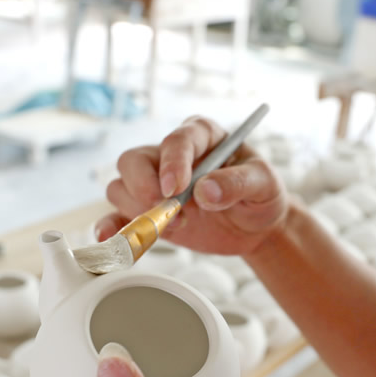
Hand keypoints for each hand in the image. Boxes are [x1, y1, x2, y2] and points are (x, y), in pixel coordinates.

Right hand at [97, 115, 290, 256]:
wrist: (255, 225)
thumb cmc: (260, 195)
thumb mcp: (263, 184)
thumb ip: (238, 183)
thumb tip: (205, 191)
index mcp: (200, 136)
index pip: (176, 141)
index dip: (172, 163)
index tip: (175, 189)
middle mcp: (170, 156)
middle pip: (134, 161)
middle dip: (145, 189)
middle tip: (171, 212)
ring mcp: (154, 183)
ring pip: (120, 187)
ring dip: (139, 212)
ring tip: (178, 227)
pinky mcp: (147, 212)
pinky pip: (117, 216)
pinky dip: (112, 229)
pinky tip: (112, 240)